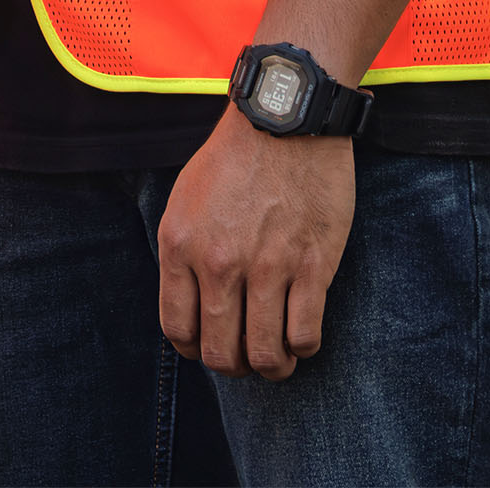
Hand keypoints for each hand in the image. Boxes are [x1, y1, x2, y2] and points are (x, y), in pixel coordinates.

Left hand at [155, 107, 352, 380]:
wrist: (284, 121)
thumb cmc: (234, 158)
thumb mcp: (184, 200)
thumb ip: (182, 253)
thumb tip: (190, 304)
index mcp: (180, 245)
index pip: (177, 329)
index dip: (194, 349)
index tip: (209, 346)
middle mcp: (218, 264)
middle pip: (220, 353)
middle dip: (233, 367)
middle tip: (247, 359)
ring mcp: (266, 268)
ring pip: (265, 354)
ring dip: (272, 367)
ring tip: (278, 359)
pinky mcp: (311, 266)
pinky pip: (304, 334)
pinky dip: (303, 347)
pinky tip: (302, 335)